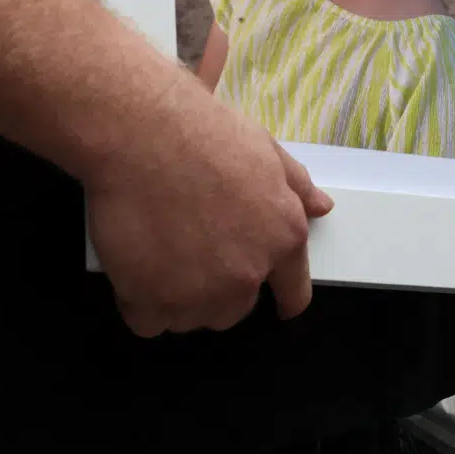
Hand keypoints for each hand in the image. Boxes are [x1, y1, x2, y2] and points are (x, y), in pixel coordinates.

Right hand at [84, 65, 333, 336]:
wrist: (141, 135)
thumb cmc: (203, 132)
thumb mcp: (264, 149)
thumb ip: (296, 186)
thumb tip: (322, 208)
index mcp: (282, 238)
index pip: (294, 293)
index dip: (281, 297)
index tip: (274, 302)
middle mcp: (247, 275)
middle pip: (234, 309)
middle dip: (216, 288)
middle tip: (189, 248)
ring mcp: (200, 294)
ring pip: (191, 317)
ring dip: (176, 297)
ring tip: (156, 251)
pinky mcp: (153, 302)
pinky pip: (148, 321)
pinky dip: (138, 302)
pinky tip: (132, 267)